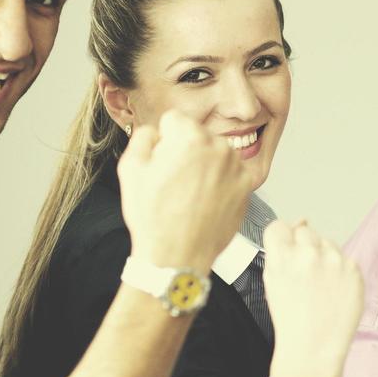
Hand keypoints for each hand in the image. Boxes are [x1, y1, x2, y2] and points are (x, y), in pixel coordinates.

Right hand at [117, 110, 252, 270]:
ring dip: (205, 165)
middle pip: (197, 135)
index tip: (162, 161)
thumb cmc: (154, 217)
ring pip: (216, 153)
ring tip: (189, 194)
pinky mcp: (247, 187)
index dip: (163, 140)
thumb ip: (144, 136)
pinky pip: (230, 173)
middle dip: (186, 150)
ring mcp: (236, 168)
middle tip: (174, 181)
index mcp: (190, 138)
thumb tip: (157, 131)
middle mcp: (219, 148)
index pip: (175, 120)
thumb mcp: (130, 168)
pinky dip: (220, 182)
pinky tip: (205, 201)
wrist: (177, 256)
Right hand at [263, 220, 364, 376]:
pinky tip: (333, 292)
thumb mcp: (273, 281)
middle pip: (304, 231)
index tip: (285, 254)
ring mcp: (334, 261)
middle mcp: (308, 254)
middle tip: (304, 275)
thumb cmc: (291, 318)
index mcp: (282, 257)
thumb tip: (301, 220)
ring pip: (327, 243)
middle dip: (303, 247)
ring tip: (319, 287)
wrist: (314, 349)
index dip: (281, 241)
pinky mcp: (354, 270)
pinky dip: (340, 271)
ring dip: (323, 257)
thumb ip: (282, 248)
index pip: (279, 227)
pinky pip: (344, 258)